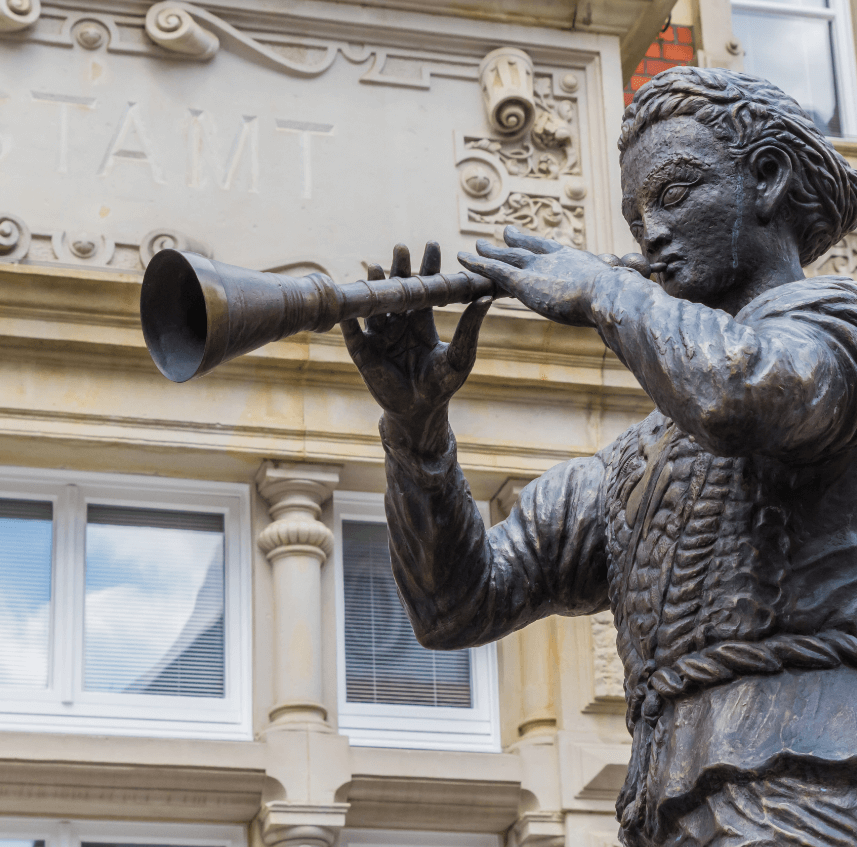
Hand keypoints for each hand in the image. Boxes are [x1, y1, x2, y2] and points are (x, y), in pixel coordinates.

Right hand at [341, 241, 491, 453]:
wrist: (421, 411)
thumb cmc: (443, 385)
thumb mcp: (461, 354)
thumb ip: (470, 327)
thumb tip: (486, 298)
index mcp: (421, 322)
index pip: (425, 289)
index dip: (428, 267)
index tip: (433, 245)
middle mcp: (399, 325)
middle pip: (398, 291)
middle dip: (399, 269)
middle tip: (401, 248)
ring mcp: (380, 337)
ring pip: (376, 307)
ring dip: (376, 287)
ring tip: (376, 266)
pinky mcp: (364, 353)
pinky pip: (353, 335)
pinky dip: (348, 320)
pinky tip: (346, 305)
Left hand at [457, 226, 624, 326]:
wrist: (609, 293)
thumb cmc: (618, 298)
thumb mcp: (616, 294)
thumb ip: (612, 296)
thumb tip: (628, 303)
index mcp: (574, 261)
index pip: (551, 250)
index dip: (539, 246)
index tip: (535, 239)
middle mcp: (552, 260)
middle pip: (527, 249)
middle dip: (514, 242)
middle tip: (504, 233)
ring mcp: (535, 268)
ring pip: (505, 257)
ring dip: (489, 252)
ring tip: (475, 247)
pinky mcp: (521, 281)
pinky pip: (493, 269)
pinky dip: (476, 262)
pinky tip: (461, 257)